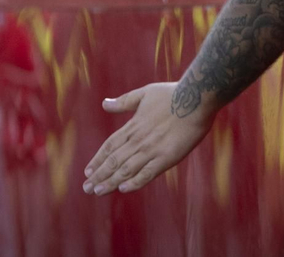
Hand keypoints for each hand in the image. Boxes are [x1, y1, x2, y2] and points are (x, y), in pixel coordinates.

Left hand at [82, 82, 215, 194]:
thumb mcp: (144, 93)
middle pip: (114, 161)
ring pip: (126, 169)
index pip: (110, 146)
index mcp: (133, 125)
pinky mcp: (167, 158)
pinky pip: (147, 173)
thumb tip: (105, 103)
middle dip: (99, 175)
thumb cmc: (172, 94)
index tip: (88, 171)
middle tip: (86, 188)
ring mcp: (152, 149)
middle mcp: (139, 139)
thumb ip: (124, 101)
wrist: (196, 98)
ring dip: (110, 181)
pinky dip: (134, 182)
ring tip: (97, 191)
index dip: (98, 159)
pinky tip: (123, 189)